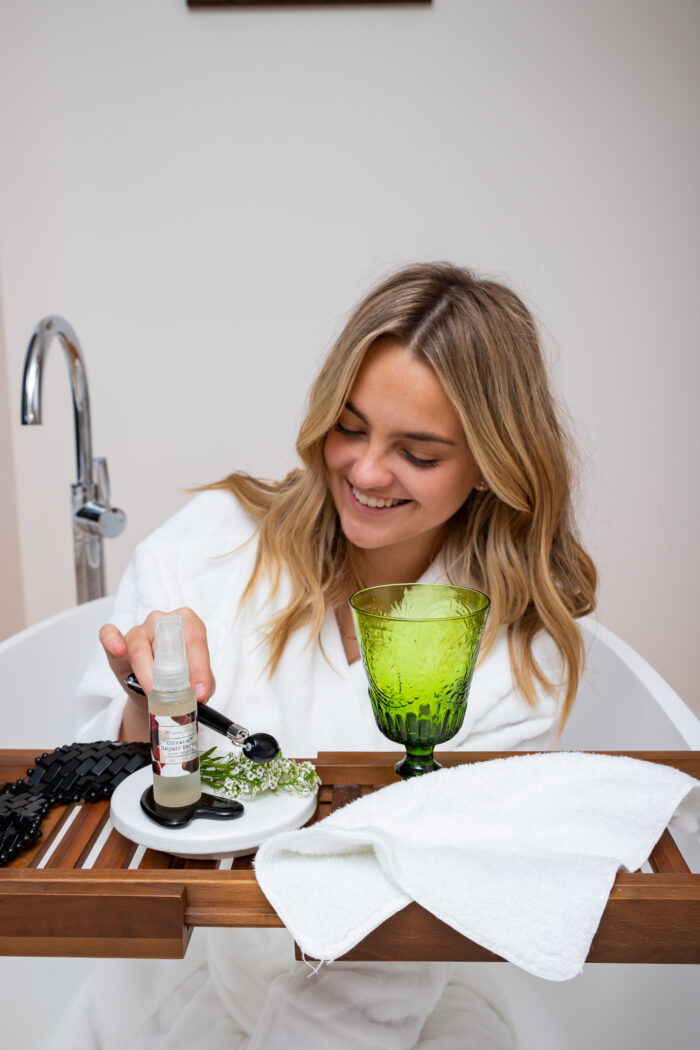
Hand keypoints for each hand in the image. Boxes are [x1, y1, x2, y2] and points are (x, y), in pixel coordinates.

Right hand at [99, 608, 215, 740]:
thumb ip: (201, 684)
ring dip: (147, 673)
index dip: (199, 668)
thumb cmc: (180, 679)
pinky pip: (109, 634)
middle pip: (167, 641)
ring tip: (153, 694)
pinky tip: (118, 649)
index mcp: (188, 624)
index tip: (200, 692)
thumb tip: (199, 694)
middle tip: (175, 698)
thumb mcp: (196, 682)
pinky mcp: (118, 641)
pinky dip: (112, 640)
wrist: (155, 693)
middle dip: (171, 672)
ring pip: (140, 647)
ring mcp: (139, 629)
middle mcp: (163, 622)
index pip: (195, 641)